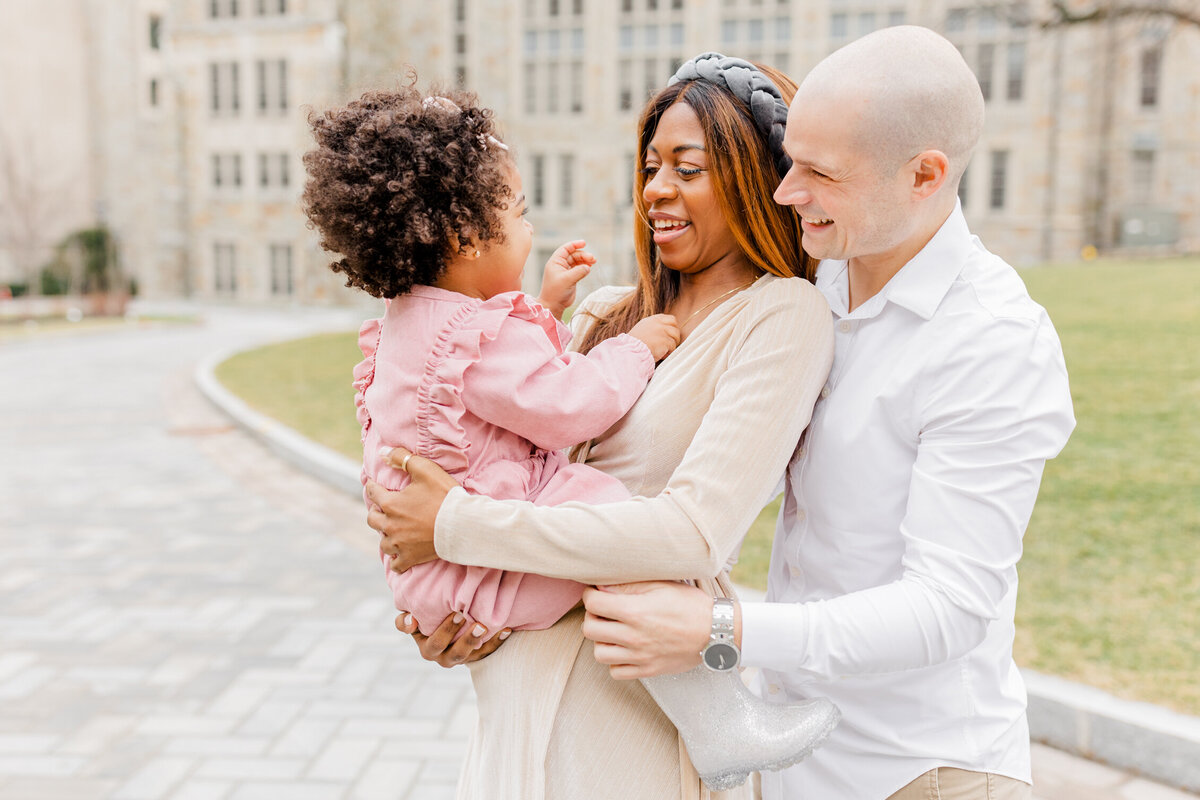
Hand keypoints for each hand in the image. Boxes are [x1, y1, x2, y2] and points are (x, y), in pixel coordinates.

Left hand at [366, 446, 458, 572]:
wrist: (462, 525)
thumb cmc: (445, 496)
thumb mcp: (425, 470)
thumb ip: (402, 459)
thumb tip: (382, 452)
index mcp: (390, 504)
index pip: (373, 492)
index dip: (373, 487)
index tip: (374, 485)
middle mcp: (389, 525)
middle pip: (372, 519)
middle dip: (376, 512)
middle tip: (382, 509)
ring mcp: (399, 544)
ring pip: (383, 542)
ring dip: (386, 536)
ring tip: (392, 532)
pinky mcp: (410, 558)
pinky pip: (395, 564)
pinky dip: (396, 560)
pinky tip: (399, 557)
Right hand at [396, 610, 510, 666]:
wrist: (443, 622)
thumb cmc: (425, 617)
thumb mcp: (411, 618)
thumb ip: (404, 621)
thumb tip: (410, 620)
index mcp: (427, 648)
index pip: (433, 644)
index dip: (444, 632)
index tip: (457, 614)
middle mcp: (444, 657)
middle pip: (455, 653)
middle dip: (465, 637)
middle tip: (469, 617)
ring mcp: (462, 658)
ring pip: (473, 655)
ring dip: (480, 641)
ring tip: (486, 626)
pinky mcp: (477, 655)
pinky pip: (488, 651)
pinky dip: (497, 641)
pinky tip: (506, 629)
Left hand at [538, 239, 595, 318]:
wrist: (553, 305)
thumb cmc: (556, 292)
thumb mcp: (567, 280)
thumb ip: (578, 271)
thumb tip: (588, 267)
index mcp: (555, 262)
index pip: (565, 249)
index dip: (575, 244)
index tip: (584, 243)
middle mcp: (560, 265)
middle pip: (573, 255)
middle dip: (583, 255)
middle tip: (593, 259)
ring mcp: (565, 272)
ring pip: (577, 262)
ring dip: (585, 260)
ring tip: (594, 262)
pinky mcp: (570, 278)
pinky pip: (579, 269)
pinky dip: (584, 267)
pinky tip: (590, 268)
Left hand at [581, 581, 712, 678]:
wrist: (716, 631)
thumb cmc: (690, 605)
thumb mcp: (661, 586)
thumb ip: (628, 586)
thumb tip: (601, 587)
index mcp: (635, 612)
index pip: (593, 604)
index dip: (590, 595)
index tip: (596, 593)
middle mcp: (634, 637)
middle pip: (590, 629)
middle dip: (593, 617)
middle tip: (604, 611)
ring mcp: (640, 657)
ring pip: (599, 654)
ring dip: (602, 641)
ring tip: (614, 632)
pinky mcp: (648, 671)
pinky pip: (616, 672)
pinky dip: (615, 662)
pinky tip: (625, 649)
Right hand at [627, 314, 680, 360]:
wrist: (631, 351)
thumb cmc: (634, 345)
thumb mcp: (642, 330)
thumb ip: (653, 327)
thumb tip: (664, 331)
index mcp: (652, 319)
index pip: (670, 318)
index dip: (672, 327)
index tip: (668, 335)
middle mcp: (658, 323)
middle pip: (675, 324)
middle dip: (675, 334)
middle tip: (669, 343)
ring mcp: (662, 330)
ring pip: (676, 335)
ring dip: (672, 344)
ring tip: (664, 351)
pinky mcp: (665, 340)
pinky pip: (673, 346)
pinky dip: (669, 352)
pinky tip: (662, 355)